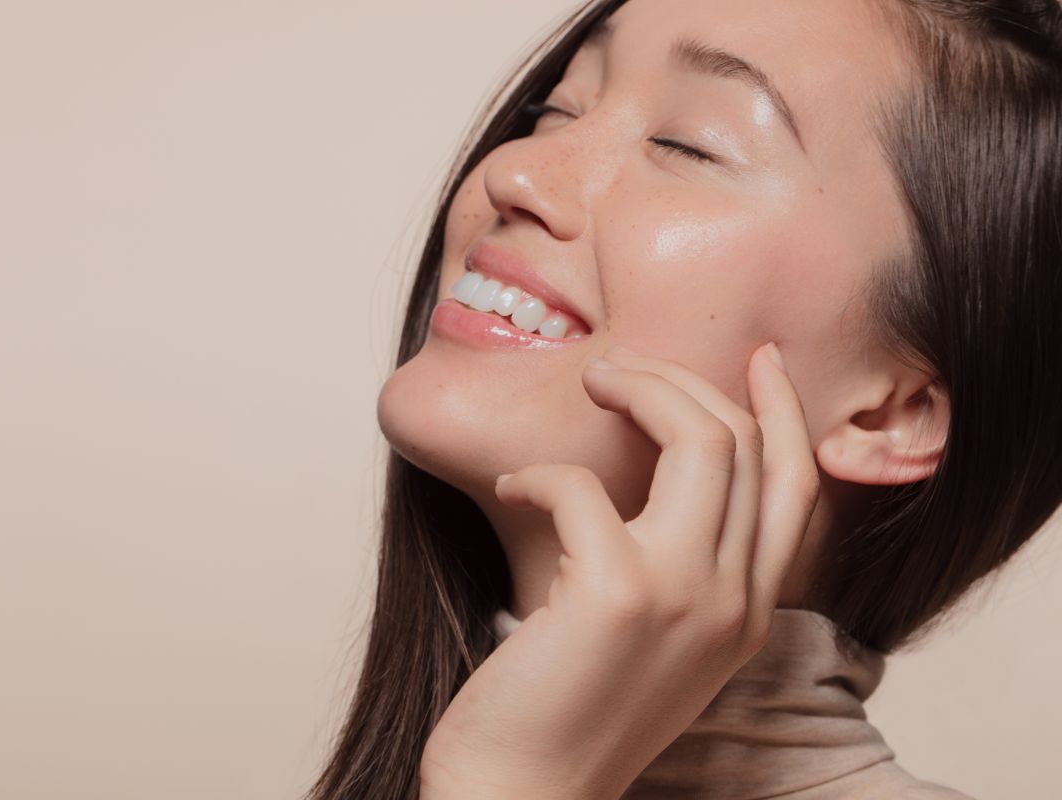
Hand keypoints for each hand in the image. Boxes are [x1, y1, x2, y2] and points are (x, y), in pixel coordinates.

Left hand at [419, 342, 820, 799]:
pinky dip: (540, 472)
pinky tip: (514, 487)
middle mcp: (734, 603)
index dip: (787, 411)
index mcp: (750, 613)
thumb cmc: (571, 706)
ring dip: (639, 390)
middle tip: (625, 365)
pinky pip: (584, 486)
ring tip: (593, 384)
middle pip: (748, 445)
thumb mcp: (658, 638)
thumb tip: (650, 470)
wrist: (524, 791)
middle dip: (686, 382)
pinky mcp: (614, 595)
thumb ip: (680, 565)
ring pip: (700, 441)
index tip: (760, 359)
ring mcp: (683, 597)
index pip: (799, 487)